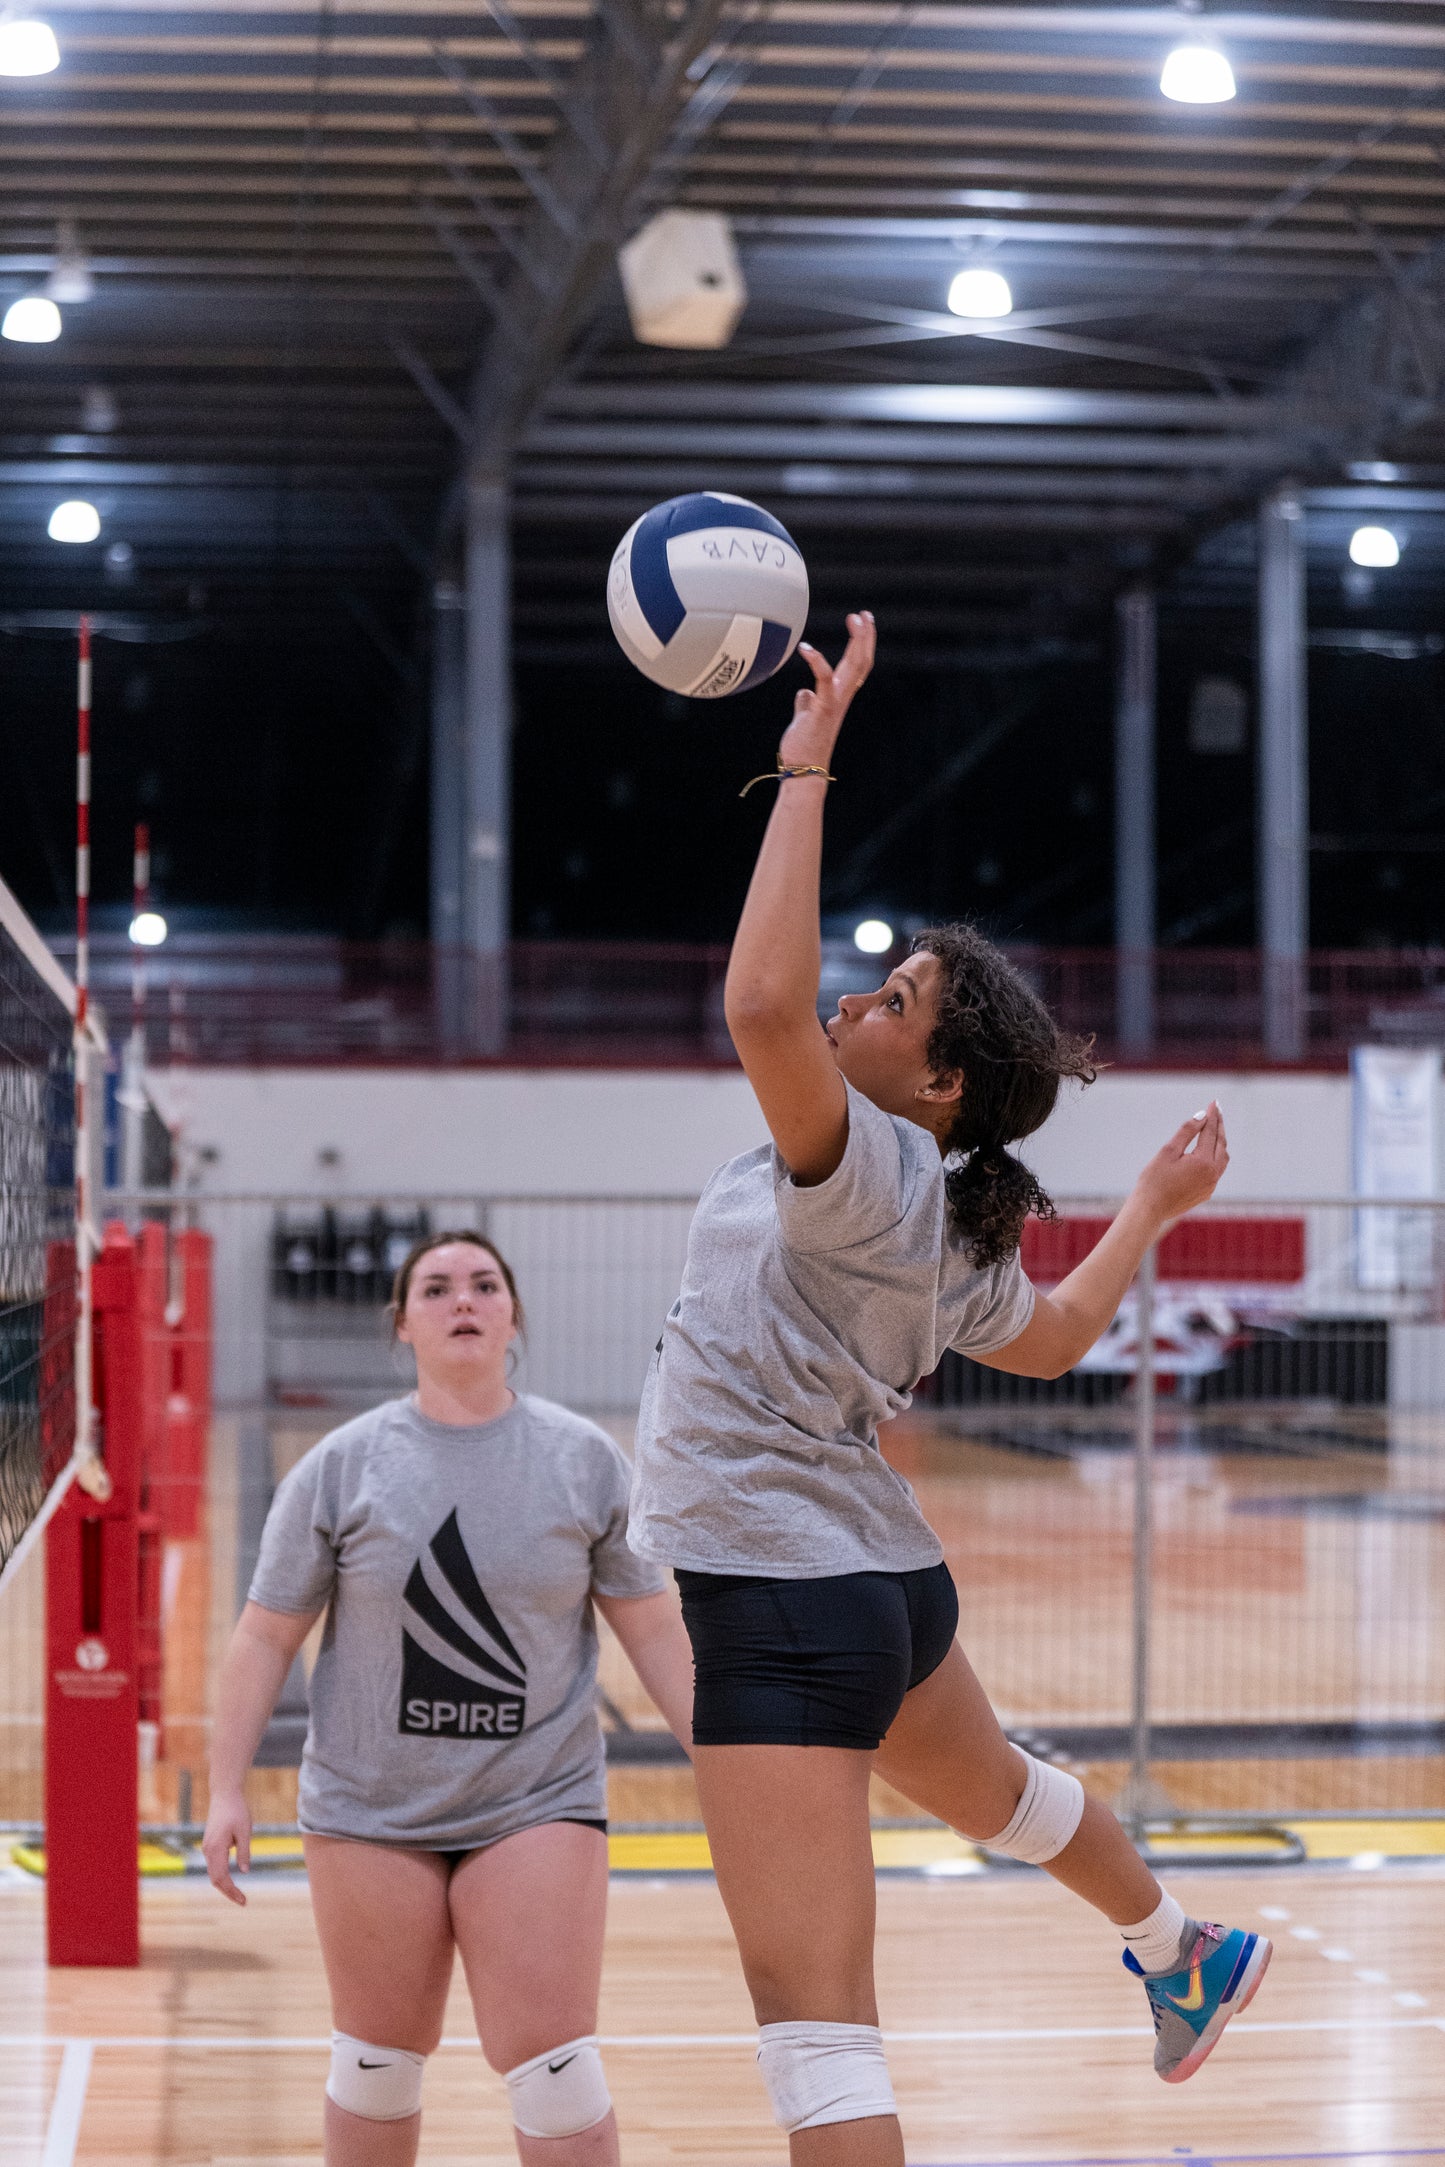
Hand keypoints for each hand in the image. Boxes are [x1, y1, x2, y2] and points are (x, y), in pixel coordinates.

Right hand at [202, 1790, 251, 1905]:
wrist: (224, 1794)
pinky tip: (232, 1880)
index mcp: (216, 1848)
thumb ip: (244, 1852)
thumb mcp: (245, 1831)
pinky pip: (215, 1865)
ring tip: (238, 1894)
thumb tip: (244, 1871)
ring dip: (225, 1885)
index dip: (232, 1891)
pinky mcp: (210, 1844)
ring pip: (214, 1873)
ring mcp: (207, 1848)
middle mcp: (208, 1850)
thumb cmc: (236, 1810)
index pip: (222, 1878)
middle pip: (215, 1879)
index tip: (243, 1901)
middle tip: (243, 1901)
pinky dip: (222, 1875)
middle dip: (228, 1892)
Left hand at [777, 611, 875, 769]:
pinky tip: (806, 647)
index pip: (857, 666)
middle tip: (864, 614)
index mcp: (839, 698)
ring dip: (857, 641)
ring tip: (853, 619)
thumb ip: (807, 703)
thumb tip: (804, 693)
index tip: (861, 623)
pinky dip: (817, 661)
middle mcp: (842, 698)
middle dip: (865, 636)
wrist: (803, 770)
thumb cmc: (803, 747)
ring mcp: (835, 702)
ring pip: (854, 666)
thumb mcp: (804, 718)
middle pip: (861, 662)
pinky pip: (824, 680)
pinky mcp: (823, 708)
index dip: (862, 644)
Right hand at [1132, 1102, 1228, 1231]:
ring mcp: (1211, 1185)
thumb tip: (1202, 1116)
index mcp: (1203, 1161)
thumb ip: (1187, 1131)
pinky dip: (1216, 1156)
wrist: (1150, 1209)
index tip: (1213, 1103)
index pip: (1210, 1133)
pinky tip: (1209, 1152)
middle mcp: (1212, 1174)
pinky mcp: (1206, 1192)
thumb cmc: (1154, 1179)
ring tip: (1216, 1128)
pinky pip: (1217, 1170)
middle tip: (1217, 1110)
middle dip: (1219, 1126)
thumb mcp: (1168, 1151)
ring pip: (1222, 1158)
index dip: (1212, 1116)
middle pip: (1221, 1144)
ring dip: (1220, 1141)